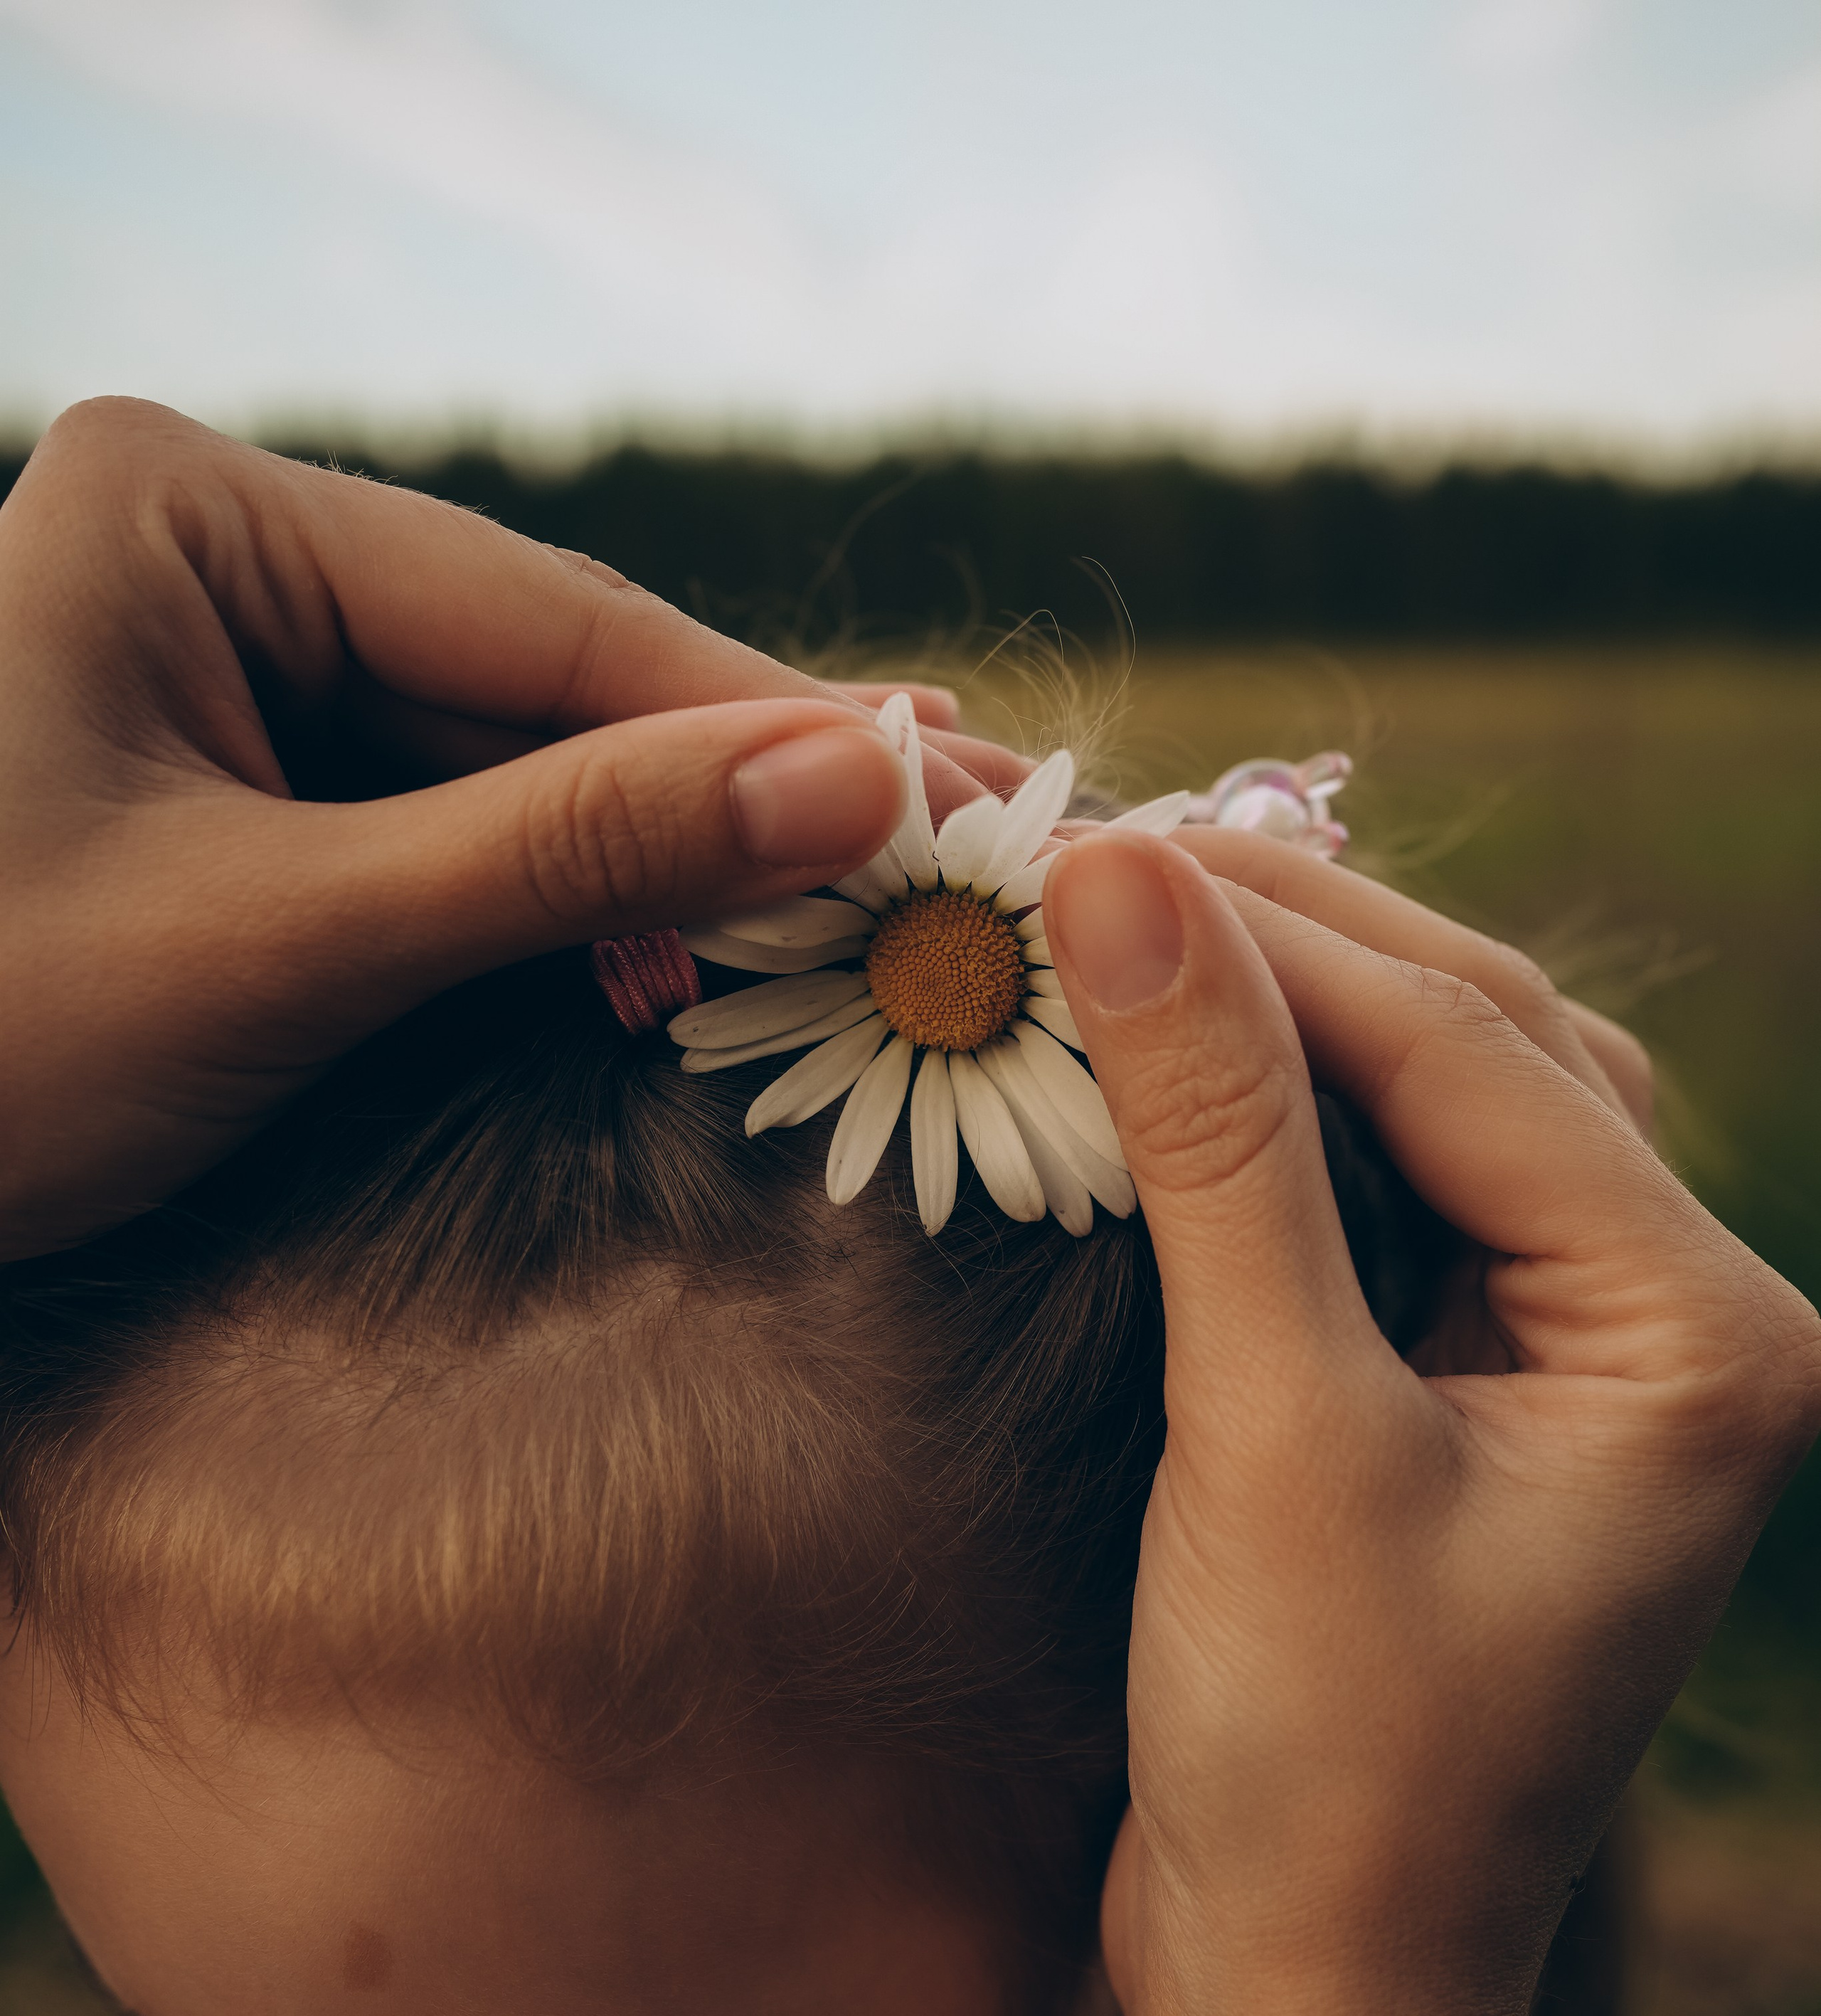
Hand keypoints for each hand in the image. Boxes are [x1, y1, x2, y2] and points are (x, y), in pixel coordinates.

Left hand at [0, 400, 1015, 1259]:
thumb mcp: (288, 938)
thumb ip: (570, 850)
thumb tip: (847, 780)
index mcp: (187, 509)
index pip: (537, 617)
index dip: (754, 719)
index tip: (938, 785)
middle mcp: (210, 564)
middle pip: (533, 684)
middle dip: (718, 795)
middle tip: (937, 851)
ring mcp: (221, 681)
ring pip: (499, 771)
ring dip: (651, 867)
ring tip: (839, 926)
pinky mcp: (232, 800)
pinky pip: (434, 841)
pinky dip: (553, 917)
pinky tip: (674, 967)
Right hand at [1042, 831, 1820, 2015]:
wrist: (1314, 2004)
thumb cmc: (1315, 1768)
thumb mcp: (1267, 1432)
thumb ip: (1214, 1145)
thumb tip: (1123, 882)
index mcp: (1704, 1337)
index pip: (1471, 1058)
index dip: (1271, 937)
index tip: (1088, 839)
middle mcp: (1684, 1327)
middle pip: (1484, 1050)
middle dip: (1292, 943)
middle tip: (1094, 845)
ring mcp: (1590, 1362)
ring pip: (1445, 1102)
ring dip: (1287, 1010)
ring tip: (1120, 913)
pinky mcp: (1489, 1398)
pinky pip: (1398, 1195)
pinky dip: (1282, 1117)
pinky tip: (1172, 1052)